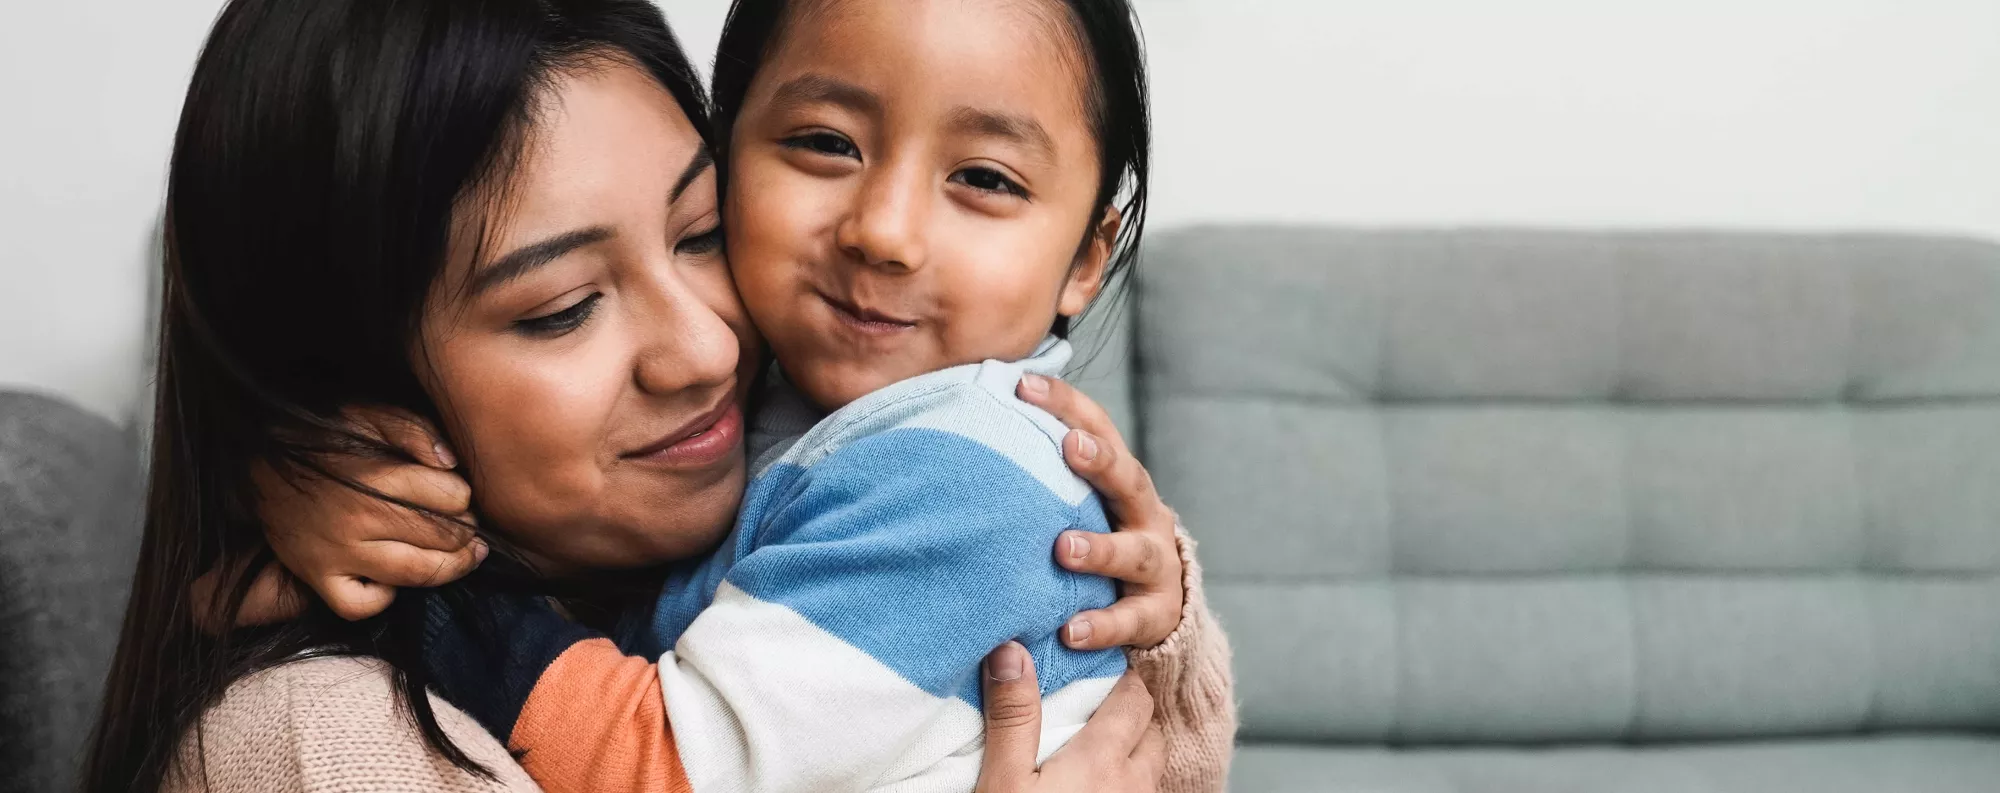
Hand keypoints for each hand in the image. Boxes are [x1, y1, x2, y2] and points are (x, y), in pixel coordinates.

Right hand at [253, 406, 485, 620]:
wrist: (255, 460)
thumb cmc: (324, 438)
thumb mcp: (367, 415)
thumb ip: (413, 430)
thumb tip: (451, 462)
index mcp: (377, 476)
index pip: (452, 498)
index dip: (465, 497)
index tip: (461, 497)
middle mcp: (358, 519)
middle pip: (442, 537)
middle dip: (466, 533)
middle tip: (467, 528)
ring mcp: (336, 554)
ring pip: (415, 574)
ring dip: (451, 568)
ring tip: (462, 558)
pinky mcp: (316, 578)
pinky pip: (361, 606)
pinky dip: (383, 598)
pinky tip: (392, 579)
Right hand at [975, 642, 1164, 792]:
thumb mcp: (1004, 779)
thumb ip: (1013, 717)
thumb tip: (1011, 650)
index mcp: (1103, 758)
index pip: (1135, 699)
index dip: (1120, 681)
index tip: (1096, 673)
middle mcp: (1134, 783)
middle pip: (1151, 730)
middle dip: (1130, 713)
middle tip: (1095, 708)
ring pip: (1152, 765)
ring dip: (1134, 750)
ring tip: (1098, 746)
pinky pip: (1144, 792)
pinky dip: (1130, 781)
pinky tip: (1098, 784)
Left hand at [1018, 374, 1184, 649]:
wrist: (1156, 609)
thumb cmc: (1095, 542)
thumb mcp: (1077, 504)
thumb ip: (1035, 474)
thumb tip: (955, 425)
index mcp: (1120, 481)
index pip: (1098, 428)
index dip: (1065, 404)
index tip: (1022, 385)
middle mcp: (1145, 515)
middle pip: (1130, 479)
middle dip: (1101, 462)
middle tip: (1069, 446)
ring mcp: (1155, 566)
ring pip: (1134, 552)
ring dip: (1100, 548)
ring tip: (1063, 548)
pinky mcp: (1155, 616)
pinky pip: (1130, 621)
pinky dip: (1103, 625)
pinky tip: (1071, 630)